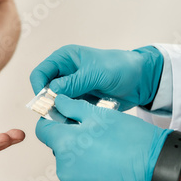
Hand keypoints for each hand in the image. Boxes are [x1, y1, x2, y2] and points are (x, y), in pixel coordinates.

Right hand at [30, 45, 163, 110]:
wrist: (140, 81)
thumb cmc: (119, 67)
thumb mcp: (96, 73)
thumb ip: (74, 82)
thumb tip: (52, 92)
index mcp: (64, 59)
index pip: (40, 73)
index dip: (39, 88)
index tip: (47, 102)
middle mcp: (64, 74)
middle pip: (45, 91)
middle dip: (49, 104)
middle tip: (60, 115)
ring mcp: (72, 89)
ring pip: (55, 105)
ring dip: (61, 114)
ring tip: (73, 120)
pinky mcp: (80, 102)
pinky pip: (68, 112)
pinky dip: (71, 118)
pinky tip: (81, 121)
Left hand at [35, 95, 170, 180]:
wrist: (161, 174)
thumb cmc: (133, 143)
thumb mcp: (102, 115)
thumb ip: (74, 108)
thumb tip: (58, 101)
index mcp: (65, 145)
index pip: (43, 130)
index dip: (53, 122)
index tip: (65, 119)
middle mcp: (65, 170)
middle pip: (60, 150)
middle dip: (73, 142)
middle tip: (97, 137)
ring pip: (73, 168)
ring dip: (85, 161)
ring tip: (110, 155)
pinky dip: (95, 177)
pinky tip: (113, 171)